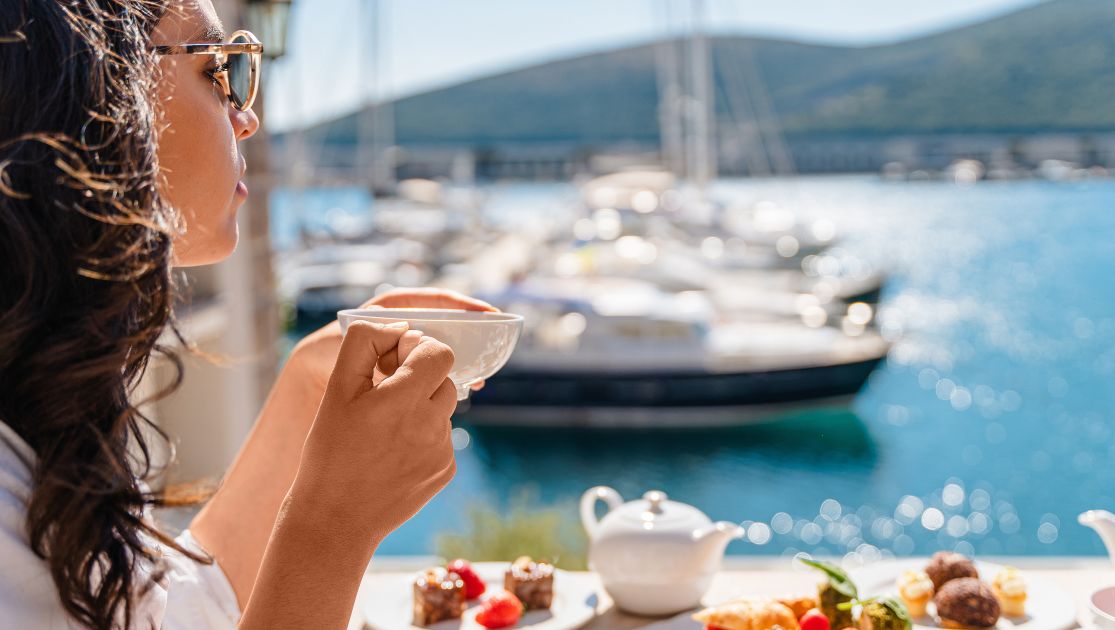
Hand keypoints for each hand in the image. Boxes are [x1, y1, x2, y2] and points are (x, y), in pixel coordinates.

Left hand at [287, 287, 496, 395]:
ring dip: (463, 359)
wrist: (314, 373)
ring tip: (478, 377)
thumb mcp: (354, 338)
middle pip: (447, 324)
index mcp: (395, 308)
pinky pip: (434, 369)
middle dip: (471, 333)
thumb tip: (411, 336)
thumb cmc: (330, 351)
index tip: (488, 313)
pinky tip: (461, 390)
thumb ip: (377, 333)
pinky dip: (448, 377)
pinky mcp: (409, 369)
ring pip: (443, 349)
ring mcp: (409, 347)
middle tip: (493, 343)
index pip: (437, 300)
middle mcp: (406, 324)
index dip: (464, 305)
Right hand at [292, 320, 458, 541]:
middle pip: (444, 378)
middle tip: (384, 394)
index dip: (415, 350)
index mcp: (405, 399)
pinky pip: (442, 438)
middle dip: (418, 378)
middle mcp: (432, 424)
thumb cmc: (330, 451)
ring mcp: (443, 450)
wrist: (334, 519)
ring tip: (382, 430)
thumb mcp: (336, 389)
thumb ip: (364, 343)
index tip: (389, 365)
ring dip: (419, 408)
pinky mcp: (445, 471)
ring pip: (443, 408)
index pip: (439, 352)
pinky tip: (390, 454)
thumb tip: (398, 326)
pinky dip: (421, 437)